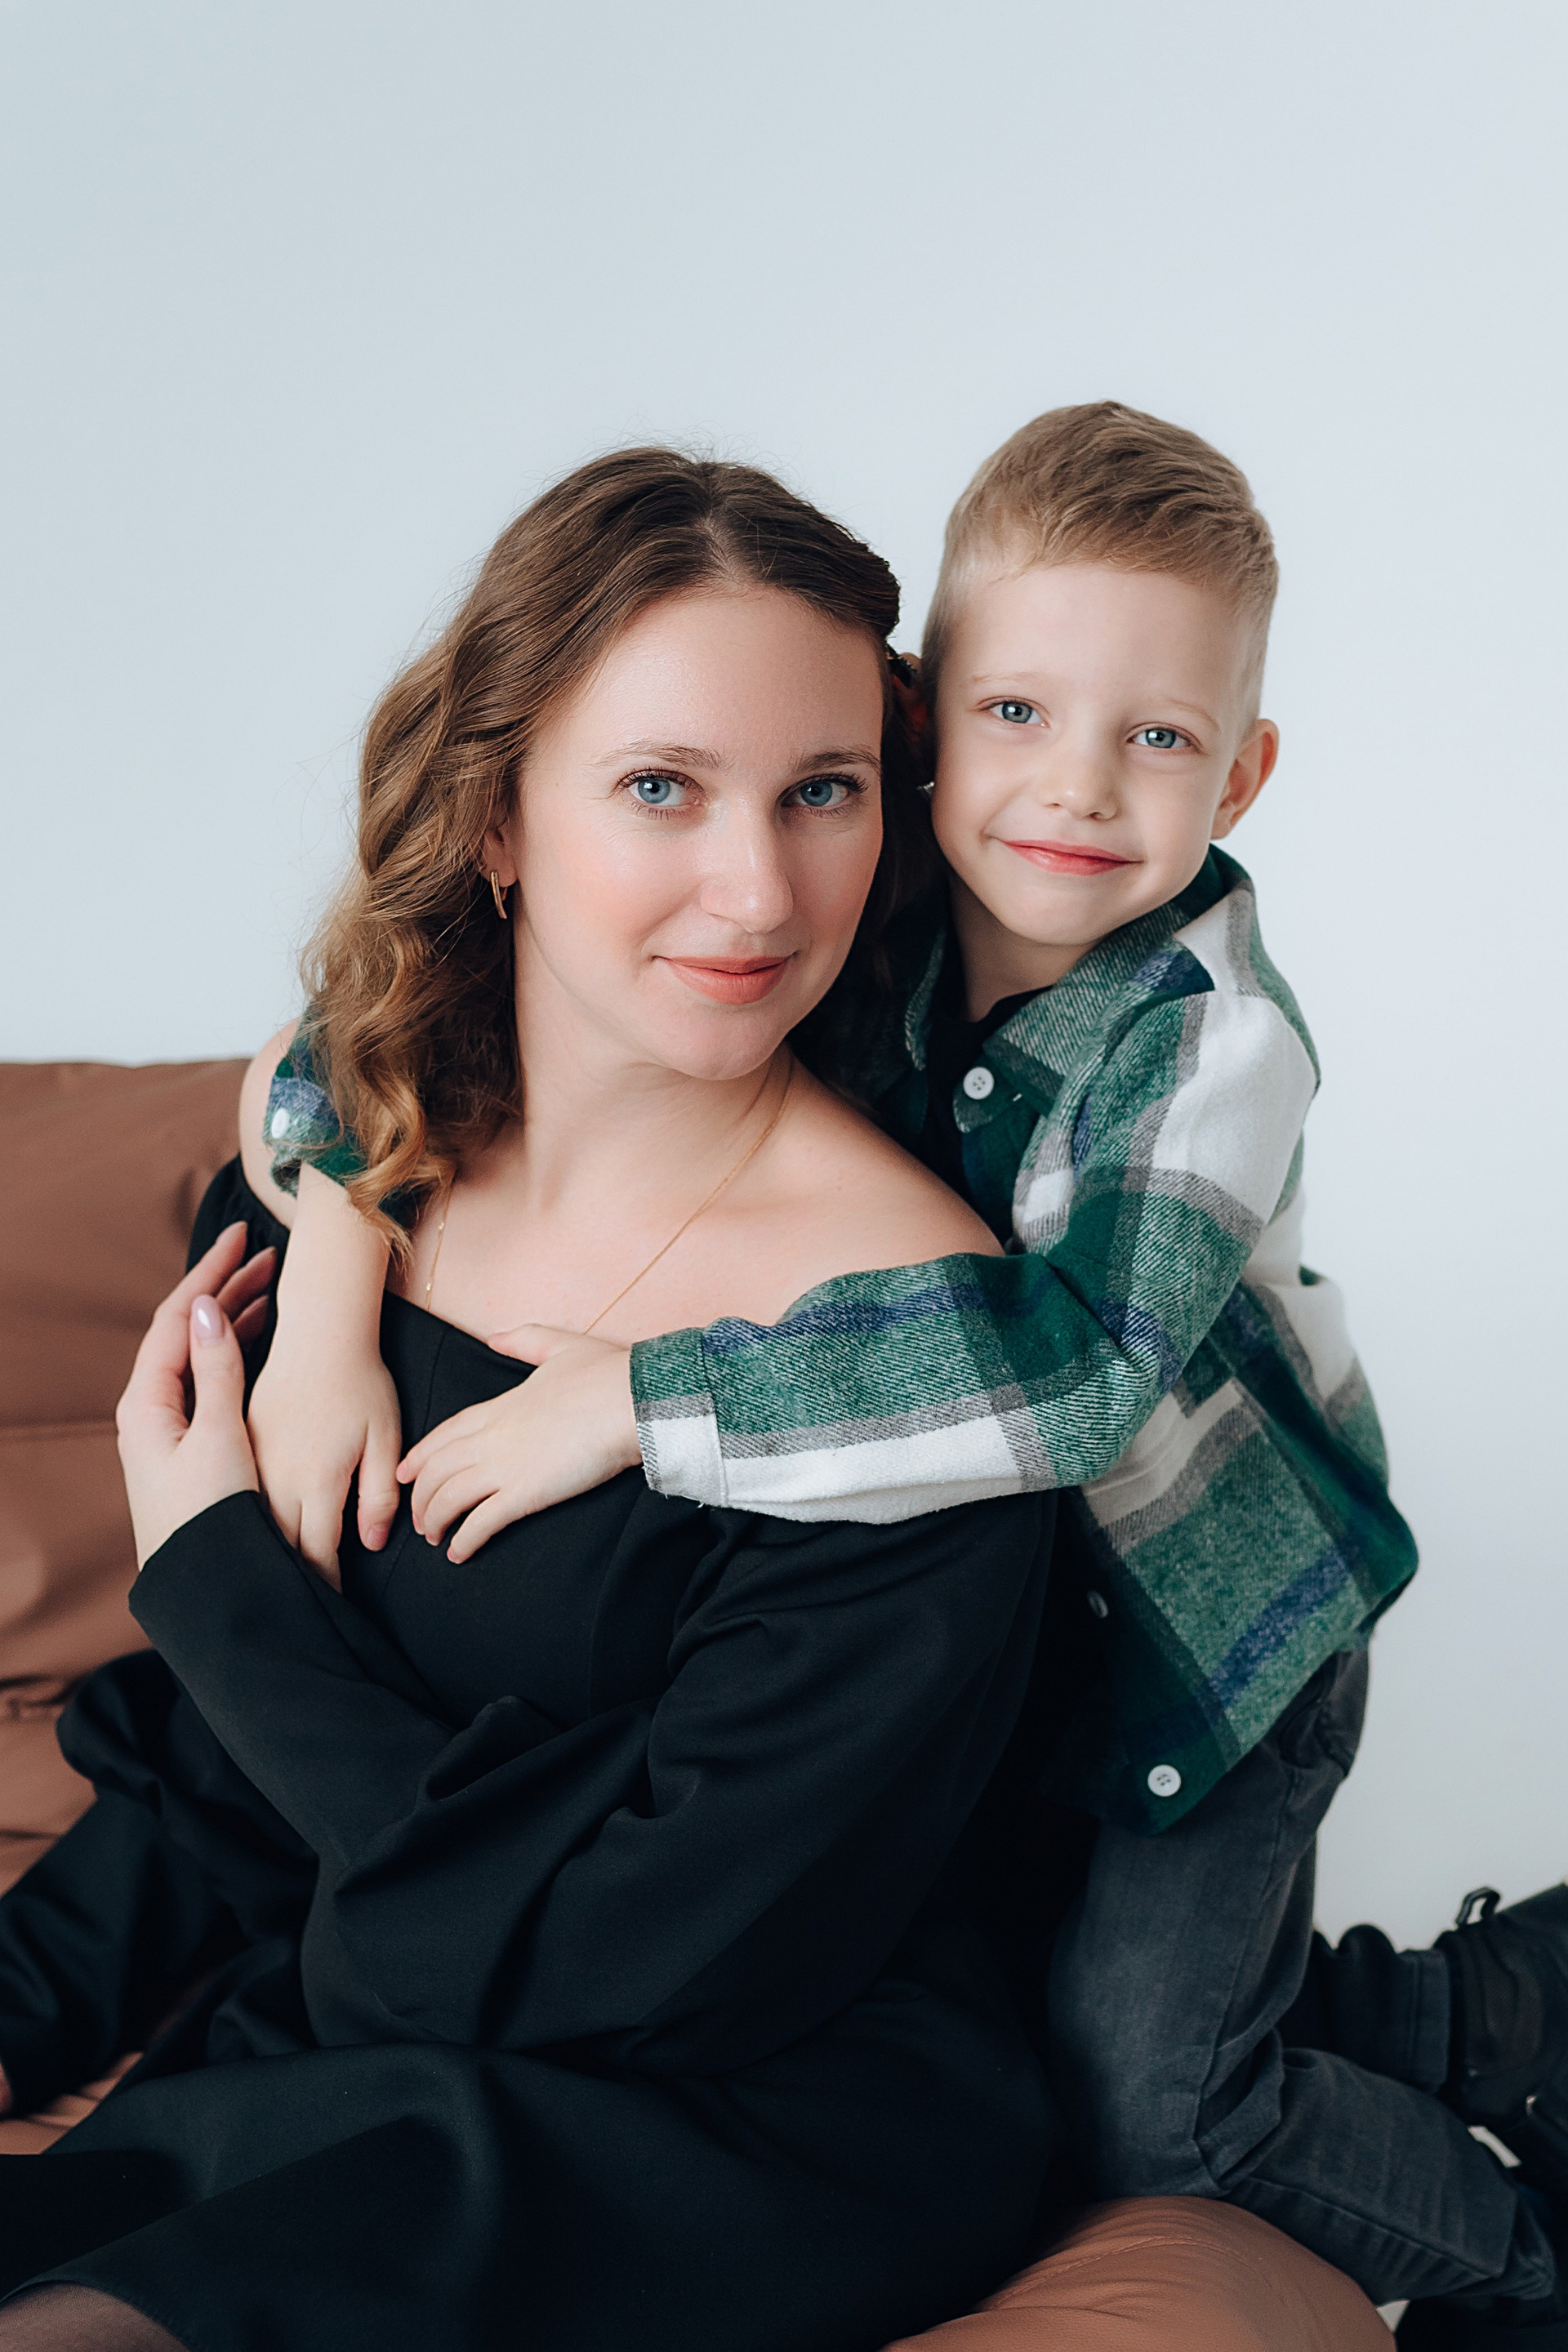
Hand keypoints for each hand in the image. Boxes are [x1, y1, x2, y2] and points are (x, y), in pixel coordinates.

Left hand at [115, 1224, 273, 1568]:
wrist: (210, 1588)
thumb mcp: (218, 1438)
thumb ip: (215, 1371)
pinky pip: (209, 1379)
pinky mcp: (191, 1446)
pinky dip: (234, 1351)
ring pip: (199, 1355)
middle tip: (264, 1255)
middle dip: (224, 1289)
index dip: (208, 1272)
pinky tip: (257, 1339)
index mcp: (147, 1405)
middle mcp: (152, 1412)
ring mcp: (170, 1428)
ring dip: (232, 1318)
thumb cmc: (211, 1517)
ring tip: (269, 1287)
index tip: (241, 1237)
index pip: (174, 1319)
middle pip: (184, 1332)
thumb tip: (205, 1308)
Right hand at [248, 1335, 401, 1592]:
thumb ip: (377, 1496)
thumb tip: (370, 1544)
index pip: (317, 1554)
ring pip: (255, 1526)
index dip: (325, 1587)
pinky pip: (242, 1497)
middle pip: (280, 1548)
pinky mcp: (240, 1445)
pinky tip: (256, 1536)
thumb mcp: (385, 1438)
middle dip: (291, 1582)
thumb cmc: (360, 1383)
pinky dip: (249, 1522)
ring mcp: (252, 1462)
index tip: (331, 1613)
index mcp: (315, 1483)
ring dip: (267, 1554)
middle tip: (299, 1616)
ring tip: (276, 1585)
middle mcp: (276, 1479)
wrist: (318, 1331)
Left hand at [398, 1328, 640, 1562]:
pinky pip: (481, 1522)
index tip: (406, 1472)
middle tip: (418, 1518)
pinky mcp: (525, 1493)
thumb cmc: (605, 1374)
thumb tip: (495, 1337)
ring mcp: (505, 1465)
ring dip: (435, 1521)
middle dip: (421, 1497)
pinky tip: (458, 1554)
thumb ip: (523, 1339)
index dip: (421, 1455)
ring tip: (434, 1539)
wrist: (630, 1399)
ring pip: (449, 1497)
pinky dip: (464, 1540)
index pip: (445, 1433)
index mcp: (499, 1406)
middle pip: (437, 1470)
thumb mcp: (559, 1345)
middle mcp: (493, 1437)